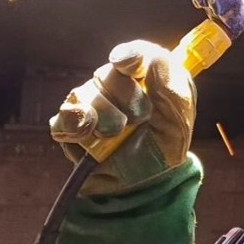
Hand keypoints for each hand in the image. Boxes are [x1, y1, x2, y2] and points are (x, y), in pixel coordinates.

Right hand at [51, 40, 195, 196]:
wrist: (139, 189)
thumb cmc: (161, 151)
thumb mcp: (179, 123)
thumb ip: (172, 88)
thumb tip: (152, 60)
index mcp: (147, 79)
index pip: (136, 54)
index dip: (130, 55)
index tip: (126, 64)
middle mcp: (116, 86)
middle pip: (107, 73)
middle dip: (124, 98)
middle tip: (139, 120)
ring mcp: (90, 104)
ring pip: (84, 93)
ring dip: (103, 116)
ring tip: (116, 135)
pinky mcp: (70, 126)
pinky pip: (64, 117)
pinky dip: (74, 125)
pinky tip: (88, 136)